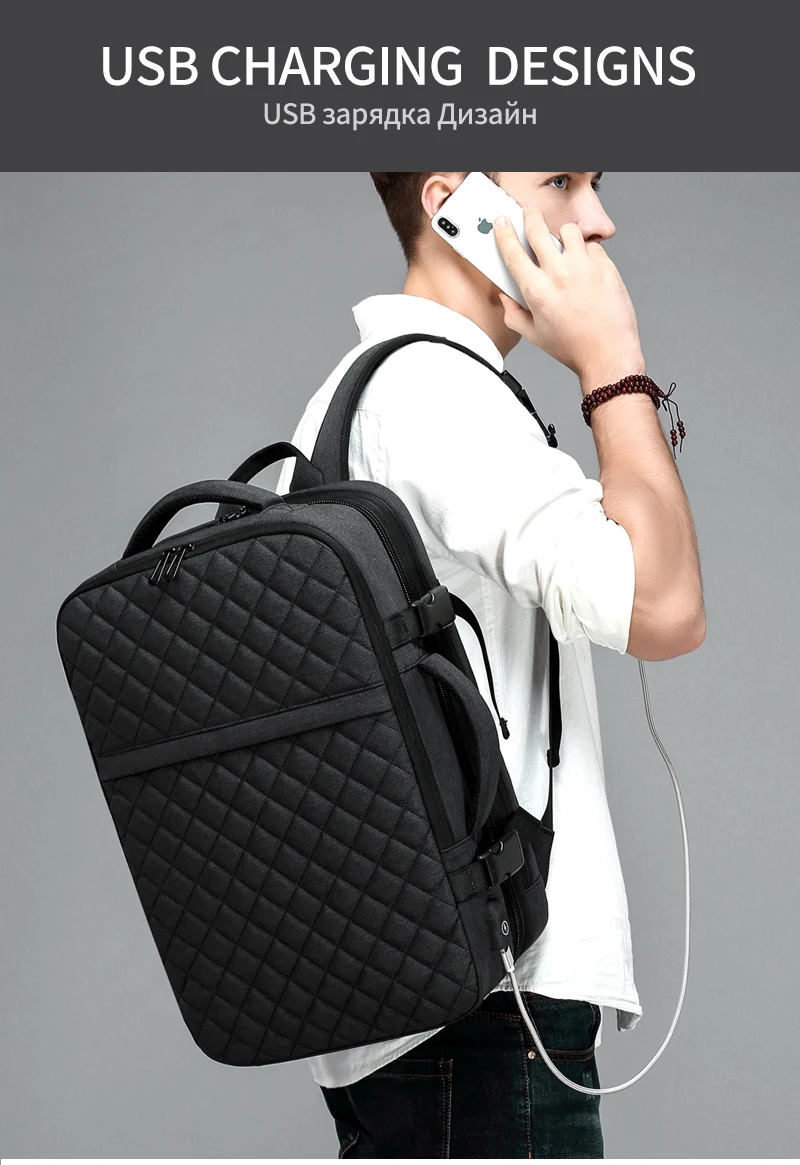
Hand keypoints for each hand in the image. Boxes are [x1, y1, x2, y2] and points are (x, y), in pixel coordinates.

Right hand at [493, 203, 645, 390]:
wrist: (608, 353)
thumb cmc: (574, 347)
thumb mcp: (534, 335)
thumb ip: (513, 314)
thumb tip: (505, 298)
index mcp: (537, 291)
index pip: (513, 252)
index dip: (505, 233)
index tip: (503, 223)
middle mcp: (559, 274)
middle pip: (538, 230)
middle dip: (530, 215)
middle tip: (530, 212)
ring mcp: (585, 268)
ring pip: (569, 231)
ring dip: (562, 235)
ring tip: (563, 245)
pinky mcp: (606, 267)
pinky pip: (592, 247)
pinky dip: (586, 252)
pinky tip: (585, 266)